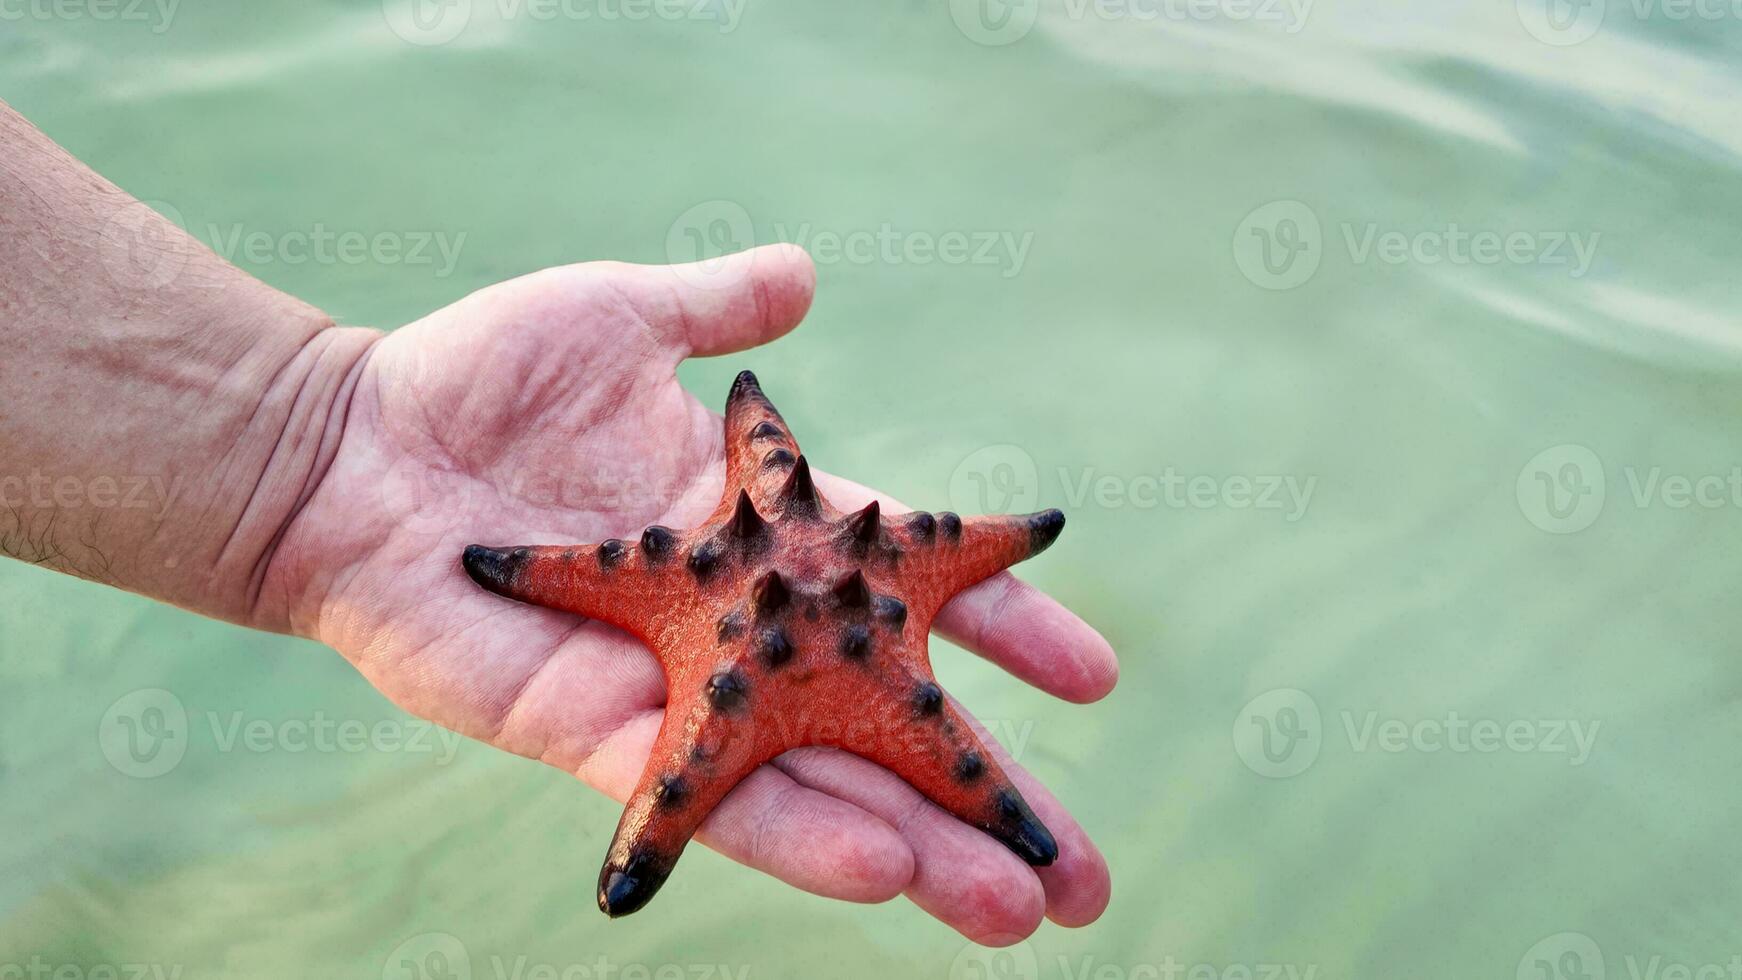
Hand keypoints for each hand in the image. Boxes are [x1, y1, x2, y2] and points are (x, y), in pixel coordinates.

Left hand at [266, 245, 1118, 943]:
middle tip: (1079, 882)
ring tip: (1008, 911)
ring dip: (914, 848)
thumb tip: (807, 274)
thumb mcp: (619, 318)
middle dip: (982, 796)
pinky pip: (706, 789)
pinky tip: (876, 867)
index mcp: (767, 532)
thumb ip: (717, 310)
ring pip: (813, 782)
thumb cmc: (479, 380)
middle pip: (883, 720)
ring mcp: (681, 684)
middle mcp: (744, 622)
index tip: (1090, 676)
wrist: (351, 449)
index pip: (912, 585)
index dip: (1003, 630)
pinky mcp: (601, 730)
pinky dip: (787, 830)